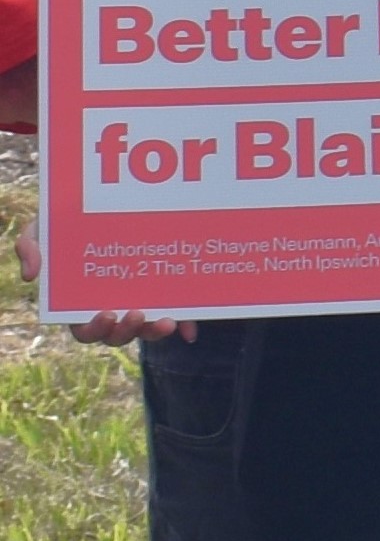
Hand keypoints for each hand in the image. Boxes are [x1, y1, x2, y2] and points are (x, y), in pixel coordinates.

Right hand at [17, 218, 187, 344]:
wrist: (101, 205)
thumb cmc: (65, 223)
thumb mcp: (42, 229)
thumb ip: (29, 248)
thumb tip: (29, 276)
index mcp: (80, 304)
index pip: (85, 330)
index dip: (96, 329)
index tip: (106, 314)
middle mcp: (111, 308)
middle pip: (118, 335)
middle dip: (127, 331)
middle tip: (137, 314)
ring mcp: (138, 302)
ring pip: (146, 330)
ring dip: (155, 332)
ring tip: (167, 321)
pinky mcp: (163, 294)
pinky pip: (176, 315)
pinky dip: (185, 325)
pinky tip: (190, 330)